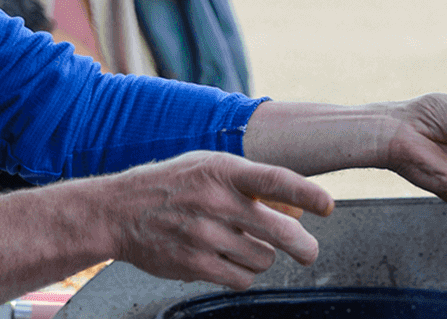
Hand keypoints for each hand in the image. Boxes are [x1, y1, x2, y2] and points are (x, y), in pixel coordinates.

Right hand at [95, 151, 332, 288]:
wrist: (118, 211)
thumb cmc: (173, 184)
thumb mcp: (209, 167)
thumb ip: (250, 183)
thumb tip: (296, 210)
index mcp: (222, 170)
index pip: (275, 180)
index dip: (307, 194)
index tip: (328, 206)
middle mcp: (215, 201)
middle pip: (279, 231)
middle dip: (303, 246)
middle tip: (308, 252)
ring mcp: (204, 235)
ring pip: (263, 259)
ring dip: (262, 257)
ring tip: (245, 246)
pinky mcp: (194, 264)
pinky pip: (241, 279)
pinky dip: (243, 274)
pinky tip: (230, 261)